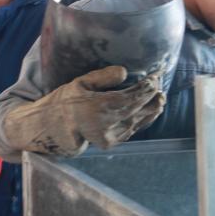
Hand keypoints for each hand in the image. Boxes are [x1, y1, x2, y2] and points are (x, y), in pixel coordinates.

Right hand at [4, 66, 163, 154]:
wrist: (53, 127)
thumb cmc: (65, 101)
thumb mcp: (79, 83)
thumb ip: (102, 77)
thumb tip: (125, 72)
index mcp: (96, 107)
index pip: (130, 97)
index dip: (145, 87)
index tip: (155, 76)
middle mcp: (104, 124)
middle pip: (137, 109)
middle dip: (152, 97)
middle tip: (161, 86)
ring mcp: (108, 136)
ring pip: (137, 122)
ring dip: (151, 109)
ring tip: (160, 98)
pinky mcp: (110, 143)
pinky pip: (132, 130)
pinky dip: (143, 120)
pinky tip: (150, 111)